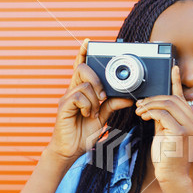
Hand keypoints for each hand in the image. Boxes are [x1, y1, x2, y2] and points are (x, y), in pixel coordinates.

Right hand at [47, 38, 133, 162]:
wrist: (71, 150)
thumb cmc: (84, 132)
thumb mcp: (103, 116)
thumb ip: (112, 104)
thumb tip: (128, 97)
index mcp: (82, 91)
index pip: (81, 67)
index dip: (83, 54)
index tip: (88, 42)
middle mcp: (72, 91)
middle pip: (83, 70)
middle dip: (97, 80)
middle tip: (102, 96)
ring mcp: (66, 98)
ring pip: (84, 85)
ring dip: (93, 99)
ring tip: (92, 113)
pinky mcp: (63, 107)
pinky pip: (78, 97)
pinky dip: (87, 106)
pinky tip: (86, 115)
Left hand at [134, 65, 192, 183]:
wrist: (171, 176)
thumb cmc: (168, 157)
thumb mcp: (165, 133)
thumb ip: (164, 119)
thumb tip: (154, 106)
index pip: (183, 98)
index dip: (176, 82)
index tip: (173, 68)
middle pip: (173, 99)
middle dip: (154, 99)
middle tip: (140, 105)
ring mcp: (191, 127)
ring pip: (168, 104)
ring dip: (150, 105)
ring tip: (140, 111)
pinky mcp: (182, 132)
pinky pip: (163, 114)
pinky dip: (151, 113)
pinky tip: (143, 116)